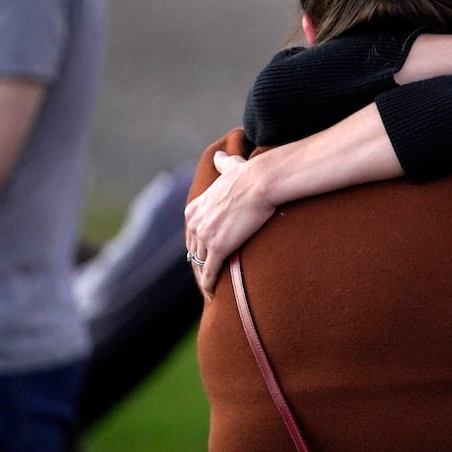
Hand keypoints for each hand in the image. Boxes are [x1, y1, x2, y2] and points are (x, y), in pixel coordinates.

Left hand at [183, 151, 276, 296]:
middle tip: (207, 279)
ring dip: (204, 278)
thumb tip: (220, 156)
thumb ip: (223, 164)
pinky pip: (211, 272)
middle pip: (193, 252)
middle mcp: (195, 223)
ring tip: (210, 290)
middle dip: (199, 266)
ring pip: (200, 264)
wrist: (261, 182)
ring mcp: (205, 236)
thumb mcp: (230, 167)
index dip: (197, 249)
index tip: (203, 259)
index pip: (191, 236)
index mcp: (194, 208)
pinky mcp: (219, 247)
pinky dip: (209, 285)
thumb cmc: (250, 175)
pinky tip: (211, 294)